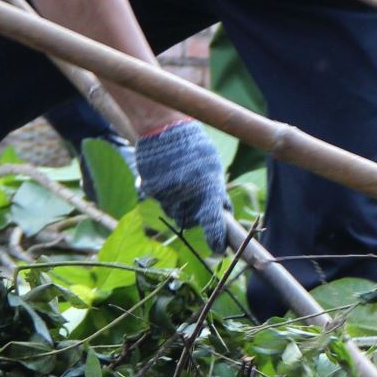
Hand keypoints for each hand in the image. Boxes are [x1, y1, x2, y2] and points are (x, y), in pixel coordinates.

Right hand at [134, 118, 227, 251]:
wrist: (162, 127)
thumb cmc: (194, 145)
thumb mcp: (213, 165)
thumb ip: (217, 190)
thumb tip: (225, 211)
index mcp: (208, 188)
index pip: (213, 223)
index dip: (217, 240)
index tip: (220, 249)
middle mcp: (187, 194)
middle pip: (190, 222)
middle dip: (194, 216)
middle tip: (196, 198)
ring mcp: (167, 194)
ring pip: (174, 213)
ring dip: (179, 206)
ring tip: (181, 181)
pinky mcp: (151, 190)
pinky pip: (160, 201)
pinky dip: (166, 194)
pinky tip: (168, 176)